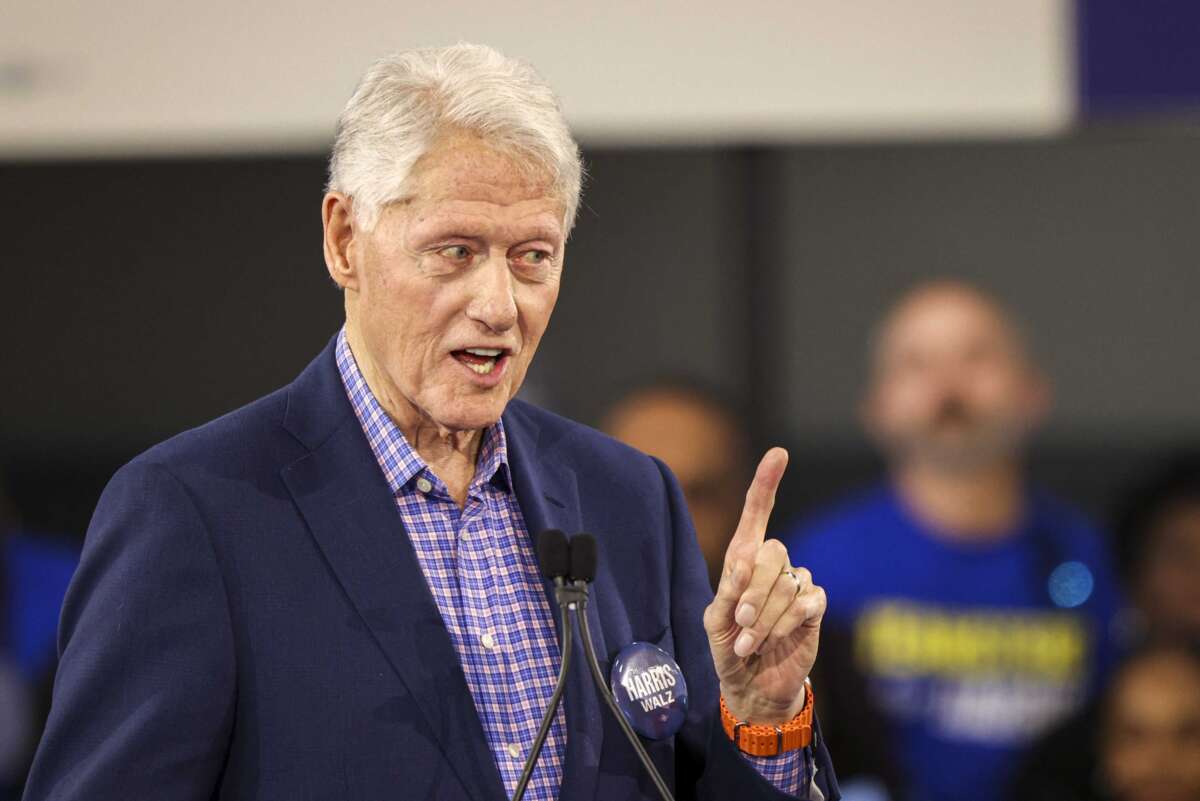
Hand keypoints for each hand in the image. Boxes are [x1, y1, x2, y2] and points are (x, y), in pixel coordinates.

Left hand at [702, 447, 825, 723]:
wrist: (753, 684)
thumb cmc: (729, 647)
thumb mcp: (714, 622)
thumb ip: (727, 593)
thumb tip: (744, 564)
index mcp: (745, 558)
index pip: (758, 513)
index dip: (767, 483)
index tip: (779, 454)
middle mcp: (774, 564)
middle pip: (771, 553)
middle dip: (753, 592)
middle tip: (741, 624)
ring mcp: (797, 583)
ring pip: (787, 582)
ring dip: (765, 617)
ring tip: (752, 640)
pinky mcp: (814, 606)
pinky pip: (806, 602)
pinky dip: (785, 624)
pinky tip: (775, 639)